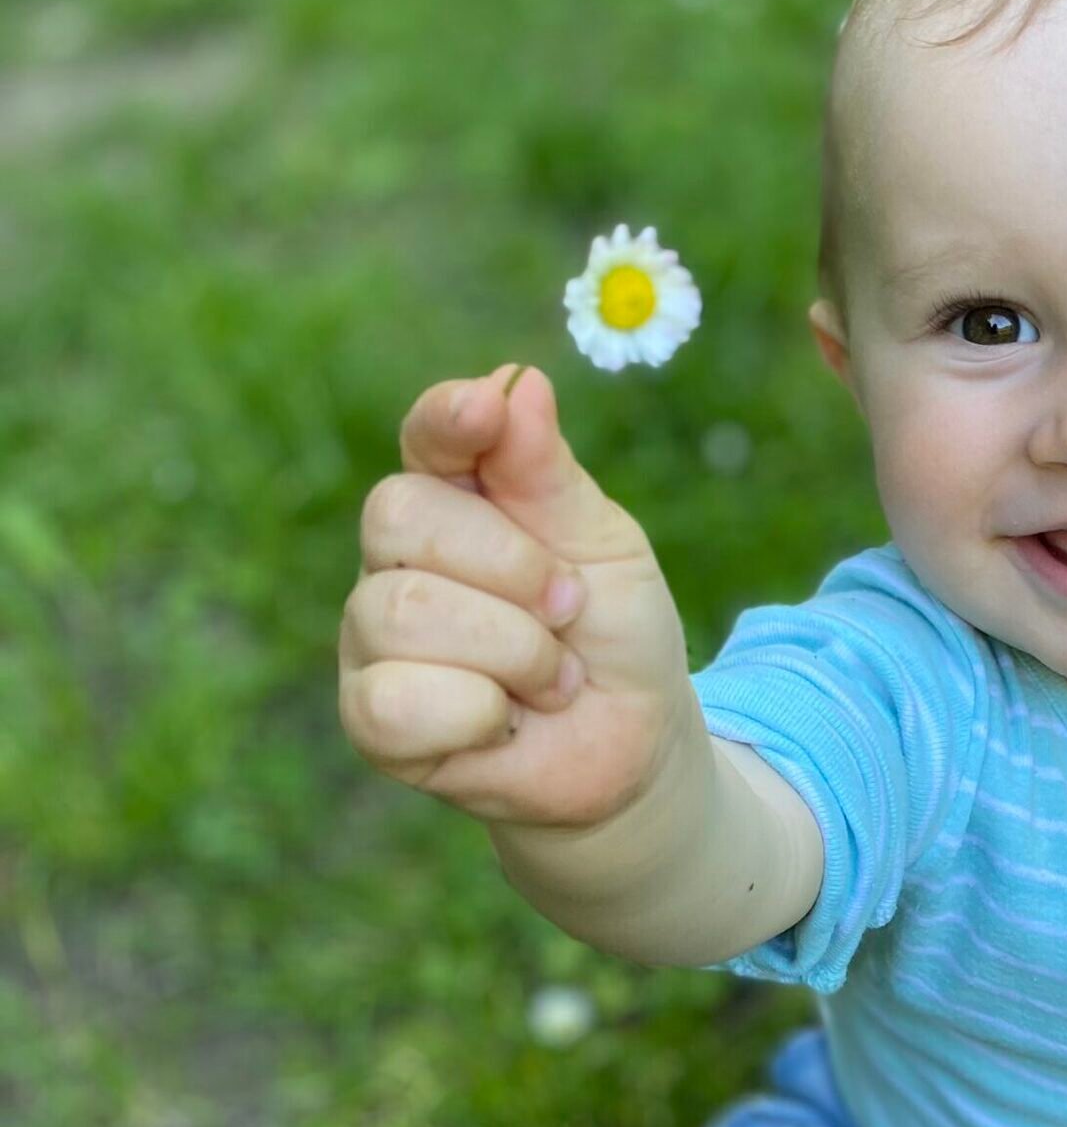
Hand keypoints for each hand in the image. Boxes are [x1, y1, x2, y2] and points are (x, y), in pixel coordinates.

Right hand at [338, 363, 689, 832]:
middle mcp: (399, 557)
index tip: (484, 409)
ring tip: (553, 676)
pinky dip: (476, 712)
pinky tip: (504, 720)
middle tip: (569, 606)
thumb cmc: (615, 633)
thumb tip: (518, 382)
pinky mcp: (371, 718)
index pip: (427, 436)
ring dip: (513, 649)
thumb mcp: (603, 543)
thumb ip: (549, 473)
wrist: (634, 745)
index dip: (447, 417)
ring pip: (401, 609)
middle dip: (513, 565)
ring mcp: (374, 637)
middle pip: (401, 515)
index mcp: (458, 497)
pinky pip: (393, 697)